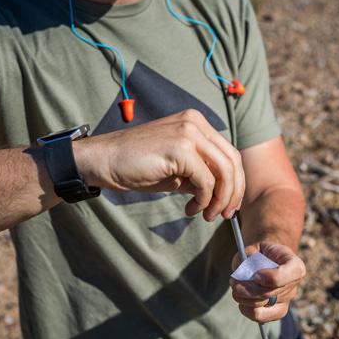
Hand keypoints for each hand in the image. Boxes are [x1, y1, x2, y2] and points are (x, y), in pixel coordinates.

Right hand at [74, 109, 243, 220]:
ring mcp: (189, 132)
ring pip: (224, 171)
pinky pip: (206, 181)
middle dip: (233, 192)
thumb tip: (222, 195)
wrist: (104, 161)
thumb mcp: (176, 170)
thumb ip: (200, 176)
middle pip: (232, 161)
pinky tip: (191, 208)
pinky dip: (203, 200)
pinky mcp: (181, 148)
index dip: (235, 182)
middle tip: (226, 215)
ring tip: (207, 215)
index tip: (229, 205)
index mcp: (196, 123)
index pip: (229, 153)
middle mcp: (195, 123)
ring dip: (221, 199)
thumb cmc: (136, 166)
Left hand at [230, 241, 305, 322]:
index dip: (269, 278)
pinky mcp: (277, 311)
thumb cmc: (260, 252)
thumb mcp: (255, 248)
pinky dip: (246, 309)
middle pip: (269, 293)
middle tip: (233, 282)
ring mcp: (287, 300)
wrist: (267, 258)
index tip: (256, 276)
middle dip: (247, 289)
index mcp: (295, 265)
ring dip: (243, 298)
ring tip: (235, 288)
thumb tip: (243, 276)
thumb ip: (249, 258)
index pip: (288, 275)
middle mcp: (294, 285)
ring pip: (261, 305)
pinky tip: (241, 300)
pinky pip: (260, 316)